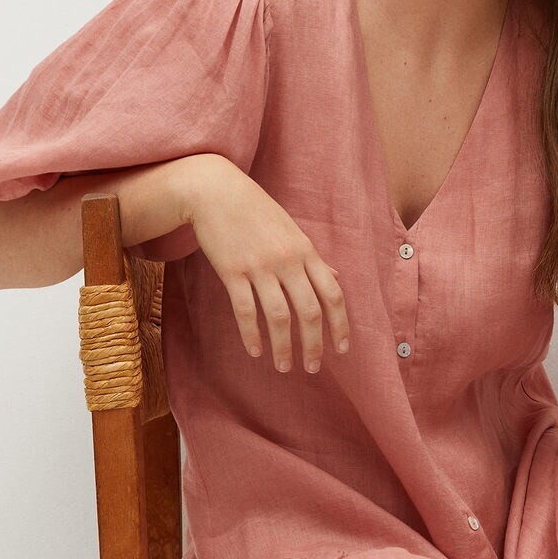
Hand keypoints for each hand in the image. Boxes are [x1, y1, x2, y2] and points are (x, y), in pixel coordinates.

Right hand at [180, 155, 349, 372]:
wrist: (216, 190)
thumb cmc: (256, 211)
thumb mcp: (292, 232)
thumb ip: (313, 259)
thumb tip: (337, 278)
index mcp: (306, 252)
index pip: (333, 294)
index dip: (340, 325)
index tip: (341, 349)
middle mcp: (288, 261)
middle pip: (310, 311)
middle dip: (314, 345)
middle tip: (313, 368)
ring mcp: (260, 266)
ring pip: (279, 316)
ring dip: (283, 347)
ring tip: (284, 368)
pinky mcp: (232, 270)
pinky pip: (245, 310)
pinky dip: (251, 334)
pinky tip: (255, 352)